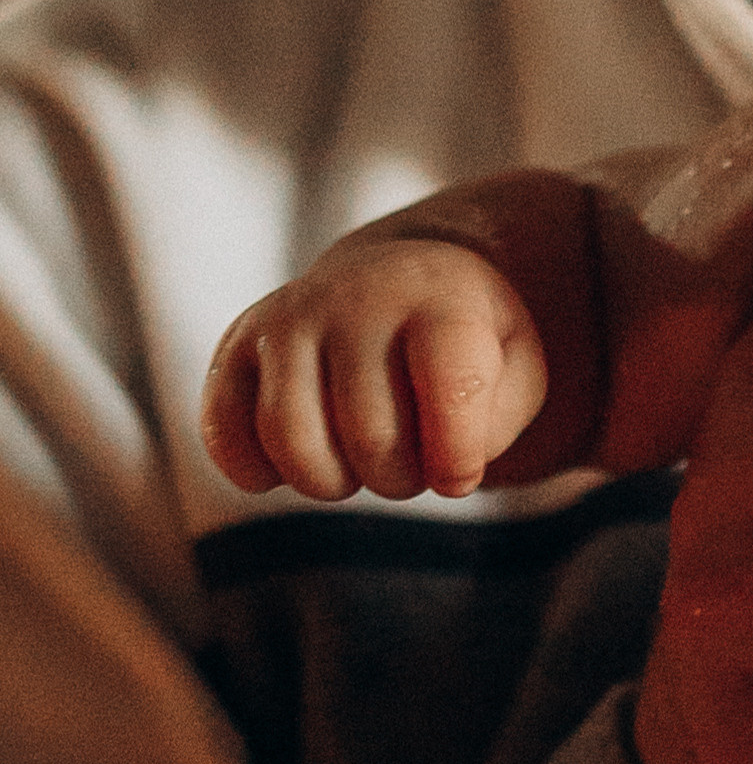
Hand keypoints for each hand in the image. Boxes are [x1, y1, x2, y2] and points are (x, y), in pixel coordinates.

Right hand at [204, 238, 549, 501]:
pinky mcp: (238, 345)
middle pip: (372, 436)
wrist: (401, 281)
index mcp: (442, 299)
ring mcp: (289, 317)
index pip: (451, 389)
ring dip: (332, 483)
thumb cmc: (465, 346)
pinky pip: (225, 431)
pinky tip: (289, 465)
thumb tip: (442, 471)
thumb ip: (495, 422)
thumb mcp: (516, 371)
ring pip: (291, 441)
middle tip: (411, 459)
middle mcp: (358, 297)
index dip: (457, 456)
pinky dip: (256, 472)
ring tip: (357, 462)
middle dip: (400, 478)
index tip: (460, 472)